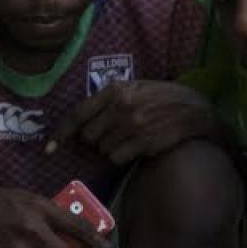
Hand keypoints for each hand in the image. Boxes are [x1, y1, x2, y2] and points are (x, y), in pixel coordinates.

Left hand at [46, 80, 216, 164]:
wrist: (198, 111)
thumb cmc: (164, 99)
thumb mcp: (137, 88)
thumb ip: (109, 101)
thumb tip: (81, 126)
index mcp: (116, 90)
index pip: (78, 114)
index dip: (61, 134)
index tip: (49, 149)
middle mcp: (122, 106)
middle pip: (89, 137)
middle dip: (96, 141)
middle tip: (115, 135)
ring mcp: (133, 125)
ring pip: (103, 150)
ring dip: (112, 149)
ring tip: (132, 138)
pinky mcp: (144, 142)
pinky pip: (117, 159)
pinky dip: (123, 157)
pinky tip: (139, 147)